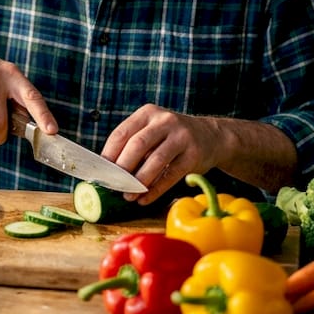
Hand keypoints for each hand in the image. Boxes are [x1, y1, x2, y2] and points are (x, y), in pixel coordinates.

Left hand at [100, 104, 225, 205]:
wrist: (211, 137)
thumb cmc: (171, 138)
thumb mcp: (153, 131)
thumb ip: (133, 145)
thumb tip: (107, 172)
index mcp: (148, 113)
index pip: (121, 133)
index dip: (108, 155)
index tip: (101, 173)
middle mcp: (165, 121)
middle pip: (137, 145)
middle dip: (122, 169)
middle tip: (114, 187)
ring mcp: (181, 136)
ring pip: (155, 161)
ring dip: (139, 182)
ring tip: (128, 196)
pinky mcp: (194, 155)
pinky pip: (171, 175)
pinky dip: (156, 190)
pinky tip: (145, 199)